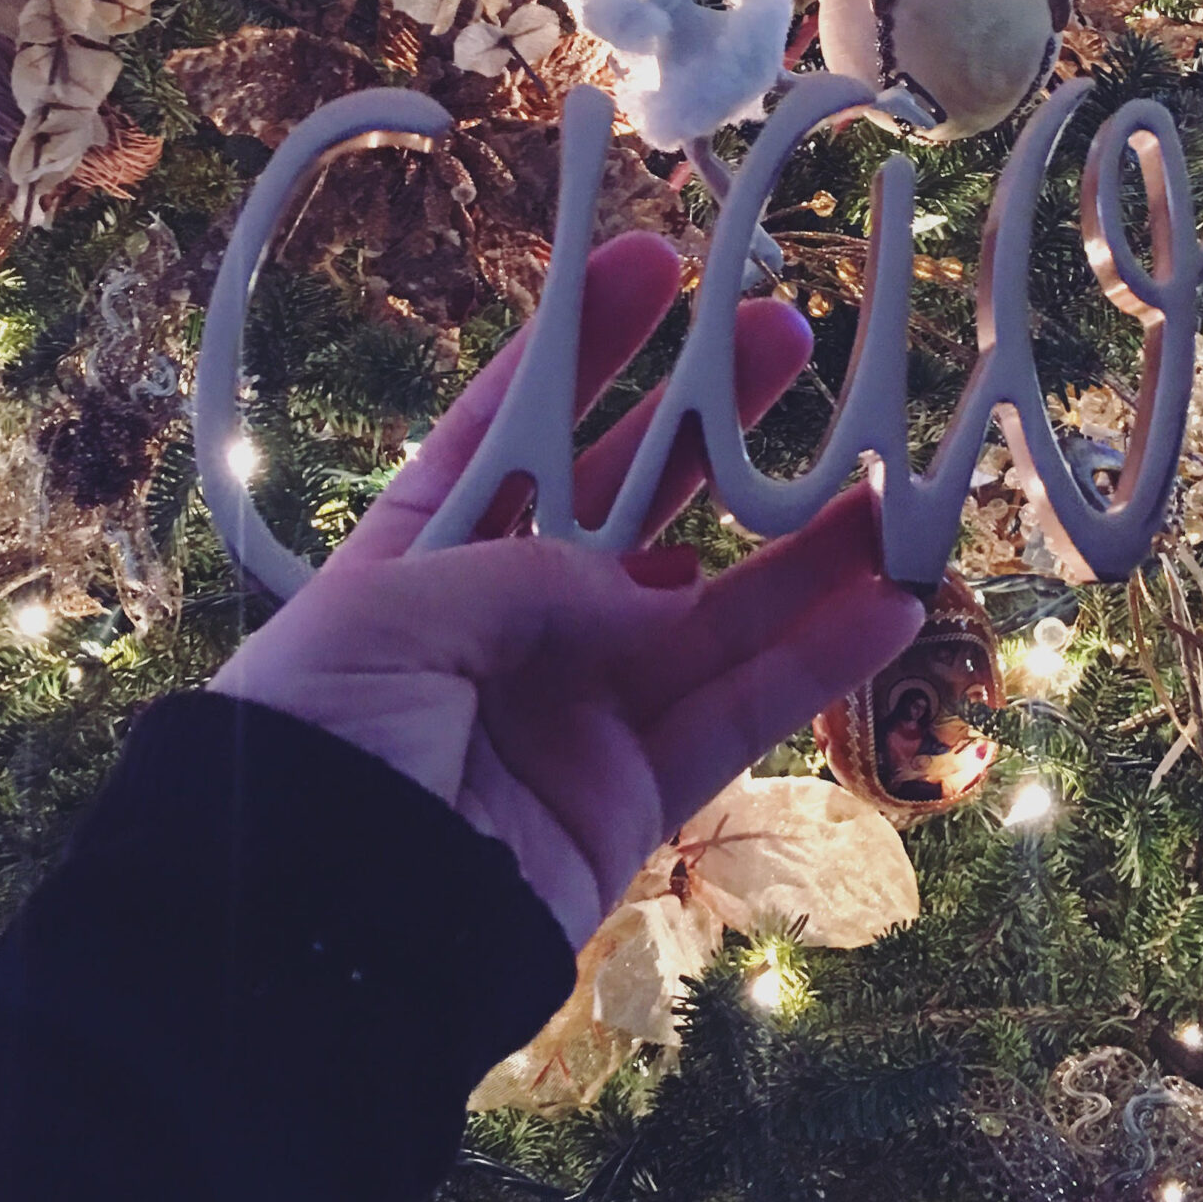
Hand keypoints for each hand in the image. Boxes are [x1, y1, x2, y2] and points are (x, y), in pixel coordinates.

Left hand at [210, 233, 924, 947]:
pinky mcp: (635, 796)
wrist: (310, 940)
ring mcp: (578, 707)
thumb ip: (531, 577)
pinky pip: (738, 716)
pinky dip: (815, 664)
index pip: (516, 429)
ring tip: (892, 478)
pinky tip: (890, 605)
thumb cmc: (320, 746)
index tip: (659, 261)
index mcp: (420, 558)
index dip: (585, 346)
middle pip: (632, 501)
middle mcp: (507, 622)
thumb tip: (656, 593)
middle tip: (792, 338)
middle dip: (711, 422)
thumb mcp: (391, 621)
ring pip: (712, 609)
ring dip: (801, 548)